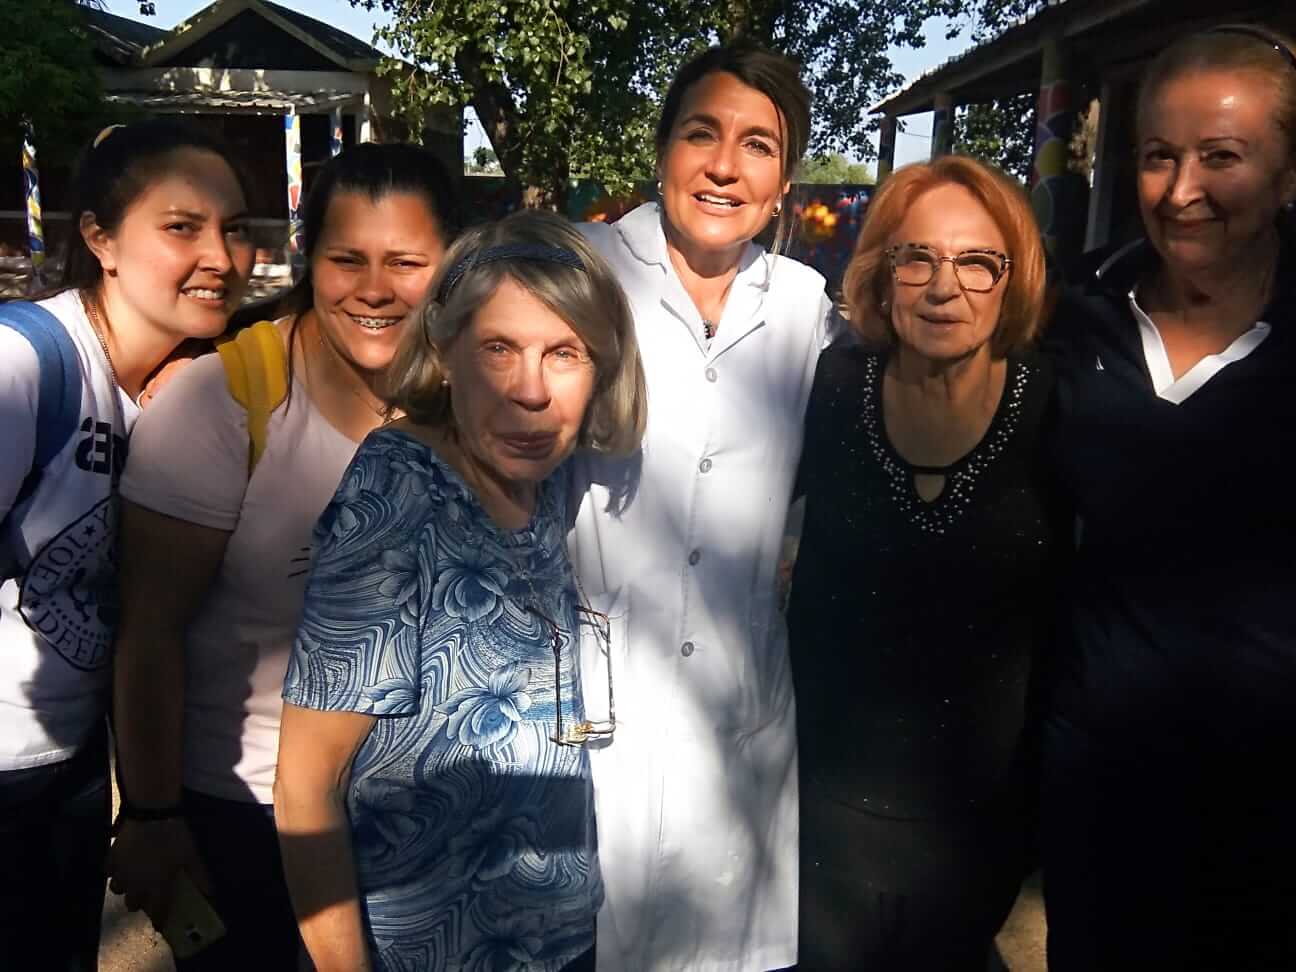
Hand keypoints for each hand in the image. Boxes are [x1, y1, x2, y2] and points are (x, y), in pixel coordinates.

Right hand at [107, 816, 213, 930]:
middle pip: (132, 904)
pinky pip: (109, 871)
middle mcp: (136, 883)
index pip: (157, 910)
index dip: (159, 919)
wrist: (152, 814)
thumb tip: (211, 893)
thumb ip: (199, 876)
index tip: (161, 923)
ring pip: (117, 890)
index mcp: (157, 885)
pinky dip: (115, 871)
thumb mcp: (191, 855)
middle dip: (139, 902)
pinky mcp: (111, 857)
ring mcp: (121, 871)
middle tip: (147, 894)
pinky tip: (123, 864)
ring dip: (125, 887)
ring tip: (133, 879)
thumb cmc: (175, 836)